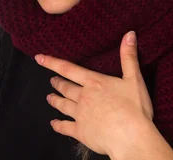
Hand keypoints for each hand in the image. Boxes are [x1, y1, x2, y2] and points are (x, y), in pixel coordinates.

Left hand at [35, 31, 172, 157]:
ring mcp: (80, 115)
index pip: (68, 69)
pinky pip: (65, 127)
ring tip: (49, 97)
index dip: (52, 62)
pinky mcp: (81, 132)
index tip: (39, 58)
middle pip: (65, 87)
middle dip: (57, 83)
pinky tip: (53, 123)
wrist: (130, 137)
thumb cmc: (134, 108)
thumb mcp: (134, 79)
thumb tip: (129, 34)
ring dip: (55, 100)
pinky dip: (57, 125)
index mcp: (93, 82)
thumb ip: (129, 57)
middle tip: (51, 81)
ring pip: (63, 105)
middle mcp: (83, 97)